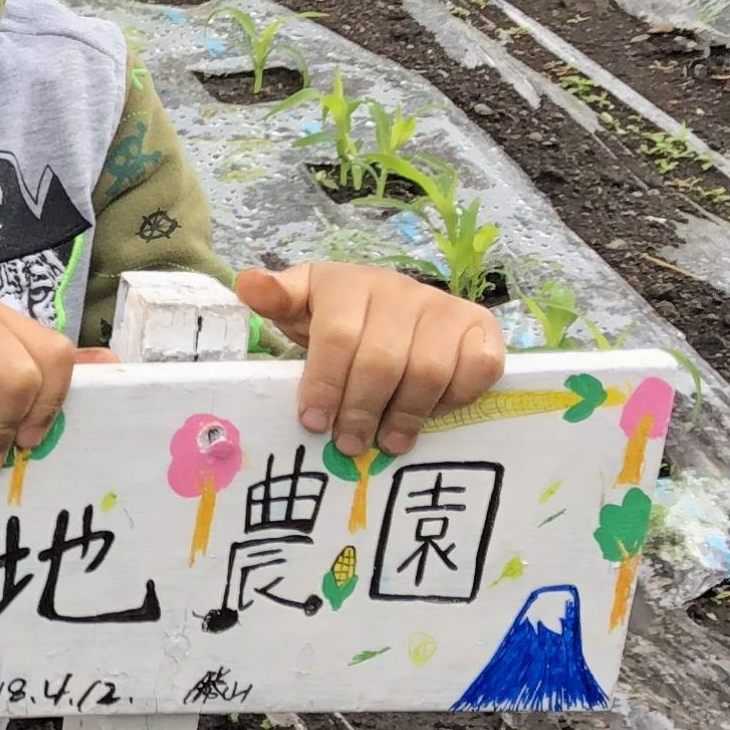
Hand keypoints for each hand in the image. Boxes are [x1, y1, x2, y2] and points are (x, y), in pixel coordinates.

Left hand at [236, 262, 506, 463]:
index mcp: (349, 284)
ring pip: (429, 371)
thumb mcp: (300, 305)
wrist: (391, 305)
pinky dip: (456, 398)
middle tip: (348, 445)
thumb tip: (247, 285)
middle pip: (383, 361)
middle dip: (361, 410)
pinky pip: (478, 369)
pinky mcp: (481, 328)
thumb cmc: (338, 315)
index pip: (338, 337)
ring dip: (406, 415)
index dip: (324, 384)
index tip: (312, 423)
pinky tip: (431, 415)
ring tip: (387, 444)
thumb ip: (274, 299)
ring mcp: (445, 307)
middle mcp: (400, 290)